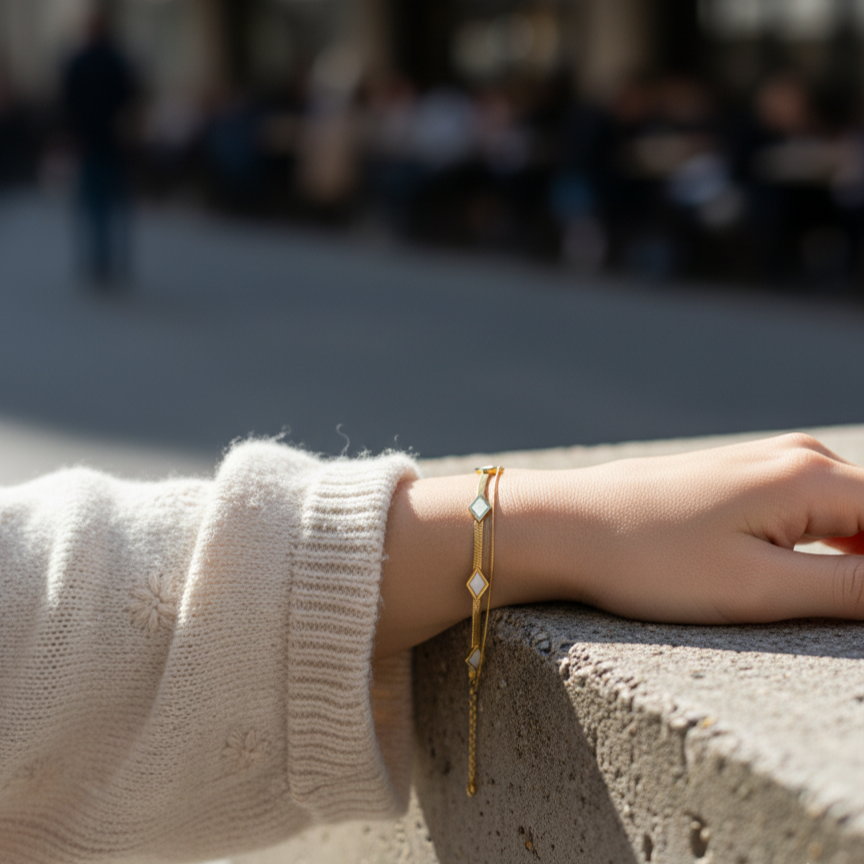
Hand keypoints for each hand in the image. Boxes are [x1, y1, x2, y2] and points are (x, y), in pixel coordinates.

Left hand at [550, 433, 863, 623]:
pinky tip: (815, 578)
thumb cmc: (652, 560)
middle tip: (842, 610)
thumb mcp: (760, 588)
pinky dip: (828, 545)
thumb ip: (854, 588)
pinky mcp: (740, 480)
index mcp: (814, 478)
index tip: (852, 603)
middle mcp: (798, 458)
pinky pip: (811, 510)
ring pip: (850, 512)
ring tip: (833, 598)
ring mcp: (766, 464)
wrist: (567, 526)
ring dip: (857, 558)